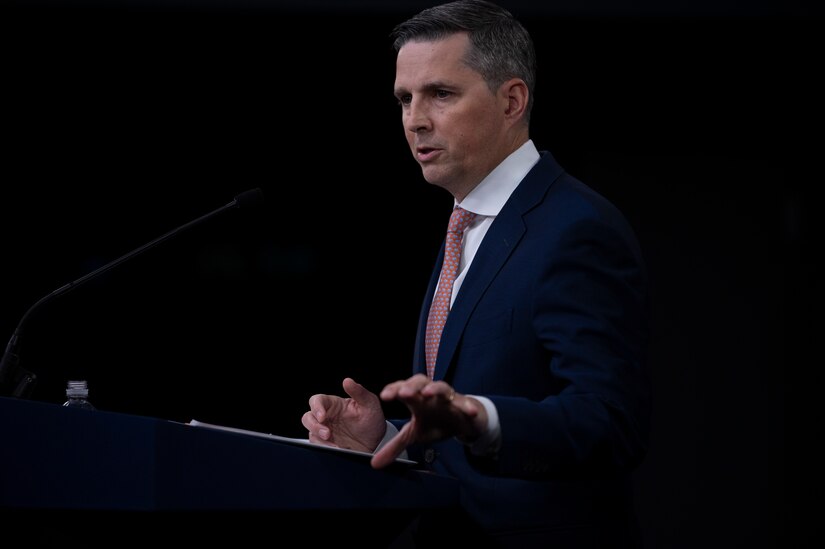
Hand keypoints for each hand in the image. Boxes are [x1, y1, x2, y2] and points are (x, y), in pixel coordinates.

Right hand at [302, 377, 386, 452]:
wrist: (376, 442)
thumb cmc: (373, 420)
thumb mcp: (370, 404)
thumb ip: (359, 392)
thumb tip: (347, 380)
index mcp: (334, 404)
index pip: (317, 400)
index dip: (316, 407)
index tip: (322, 416)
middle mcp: (327, 416)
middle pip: (308, 416)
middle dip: (314, 425)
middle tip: (327, 433)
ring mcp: (325, 429)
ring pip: (310, 431)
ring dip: (318, 438)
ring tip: (335, 445)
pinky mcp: (326, 443)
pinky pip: (317, 445)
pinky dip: (324, 447)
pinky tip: (337, 449)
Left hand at [371, 374, 487, 468]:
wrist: (461, 422)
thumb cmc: (435, 423)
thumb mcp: (414, 435)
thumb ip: (395, 446)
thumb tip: (374, 464)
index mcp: (416, 399)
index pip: (402, 389)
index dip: (394, 390)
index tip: (384, 396)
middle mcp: (430, 394)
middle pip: (420, 381)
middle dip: (412, 386)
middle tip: (404, 393)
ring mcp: (448, 398)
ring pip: (441, 387)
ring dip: (435, 389)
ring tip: (428, 393)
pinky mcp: (464, 405)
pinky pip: (466, 404)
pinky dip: (467, 406)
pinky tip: (469, 411)